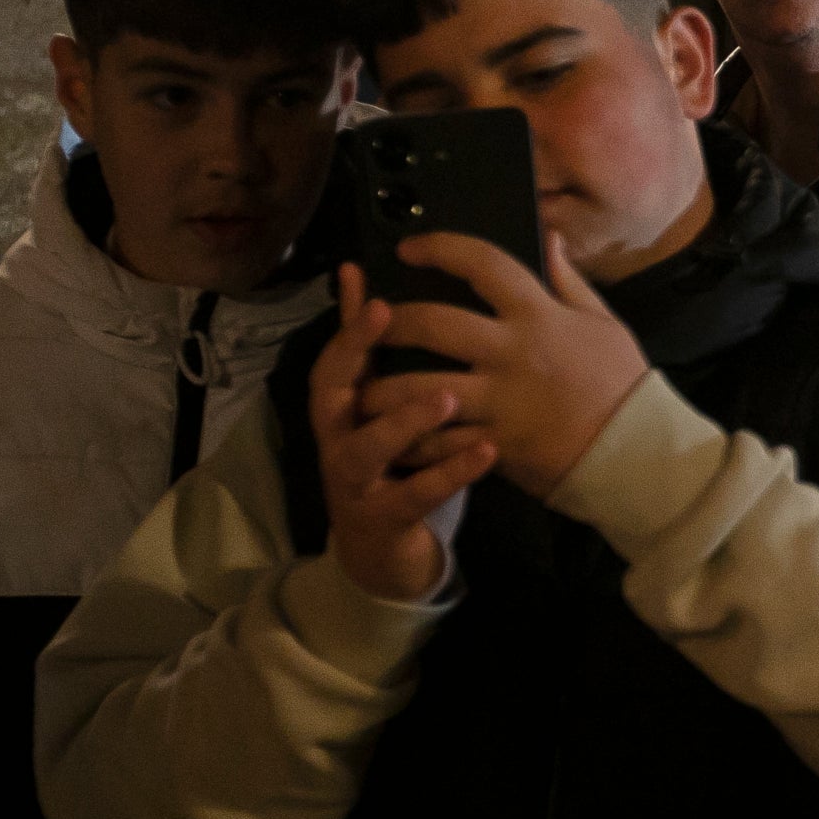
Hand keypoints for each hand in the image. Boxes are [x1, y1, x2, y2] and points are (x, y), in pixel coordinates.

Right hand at [312, 267, 497, 600]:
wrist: (382, 551)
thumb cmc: (388, 458)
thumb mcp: (377, 398)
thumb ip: (368, 339)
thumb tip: (358, 268)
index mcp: (342, 403)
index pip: (336, 355)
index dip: (350, 325)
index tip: (373, 291)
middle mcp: (338, 436)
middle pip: (330, 392)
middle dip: (354, 355)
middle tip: (392, 319)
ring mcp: (355, 480)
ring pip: (368, 447)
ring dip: (403, 419)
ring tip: (448, 395)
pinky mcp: (384, 518)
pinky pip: (416, 494)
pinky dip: (450, 472)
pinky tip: (488, 451)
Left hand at [361, 233, 649, 499]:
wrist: (634, 451)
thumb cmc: (621, 382)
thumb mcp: (601, 321)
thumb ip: (568, 278)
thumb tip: (548, 235)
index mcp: (538, 314)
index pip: (482, 263)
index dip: (440, 248)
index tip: (409, 249)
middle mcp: (511, 352)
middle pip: (433, 323)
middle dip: (391, 318)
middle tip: (369, 320)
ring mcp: (498, 399)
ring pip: (419, 388)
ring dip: (382, 389)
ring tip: (362, 388)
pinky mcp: (493, 442)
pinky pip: (438, 440)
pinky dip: (412, 440)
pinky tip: (396, 437)